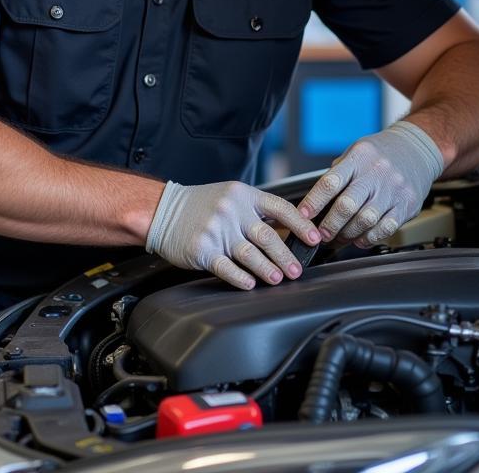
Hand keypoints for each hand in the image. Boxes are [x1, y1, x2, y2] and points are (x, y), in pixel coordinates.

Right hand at [146, 180, 320, 289]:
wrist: (163, 210)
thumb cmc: (200, 205)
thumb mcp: (230, 196)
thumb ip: (256, 210)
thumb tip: (289, 229)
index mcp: (243, 195)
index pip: (280, 207)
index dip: (301, 224)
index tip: (315, 238)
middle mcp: (231, 210)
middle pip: (267, 236)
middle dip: (285, 256)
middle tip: (296, 269)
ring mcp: (216, 230)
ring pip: (250, 254)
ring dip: (268, 269)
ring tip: (278, 278)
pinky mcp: (202, 250)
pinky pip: (226, 267)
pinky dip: (240, 277)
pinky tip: (250, 283)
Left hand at [300, 120, 443, 247]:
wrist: (417, 148)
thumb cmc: (380, 153)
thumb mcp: (355, 152)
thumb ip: (337, 174)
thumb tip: (316, 203)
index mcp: (358, 157)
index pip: (330, 182)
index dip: (314, 201)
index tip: (304, 215)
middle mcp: (376, 173)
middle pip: (347, 205)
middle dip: (330, 224)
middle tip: (321, 234)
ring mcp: (393, 190)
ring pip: (365, 220)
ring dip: (348, 234)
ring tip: (339, 238)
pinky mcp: (408, 205)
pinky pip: (386, 228)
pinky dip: (369, 238)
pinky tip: (361, 238)